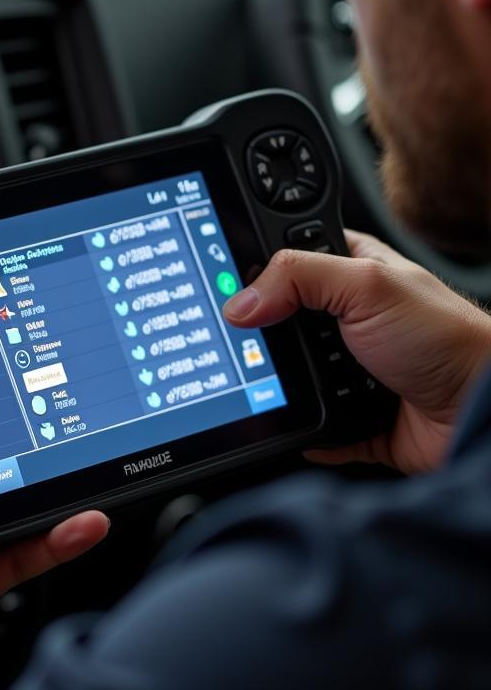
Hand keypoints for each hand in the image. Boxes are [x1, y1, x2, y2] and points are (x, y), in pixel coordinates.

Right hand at [223, 231, 490, 474]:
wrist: (483, 411)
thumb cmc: (447, 339)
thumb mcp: (367, 286)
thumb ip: (298, 276)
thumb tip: (240, 302)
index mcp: (349, 272)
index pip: (286, 260)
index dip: (255, 269)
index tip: (224, 285)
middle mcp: (344, 319)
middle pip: (276, 323)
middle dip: (263, 336)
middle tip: (250, 338)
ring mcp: (346, 370)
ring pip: (287, 378)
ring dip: (284, 387)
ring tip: (287, 382)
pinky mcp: (350, 417)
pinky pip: (308, 426)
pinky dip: (302, 430)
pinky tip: (300, 422)